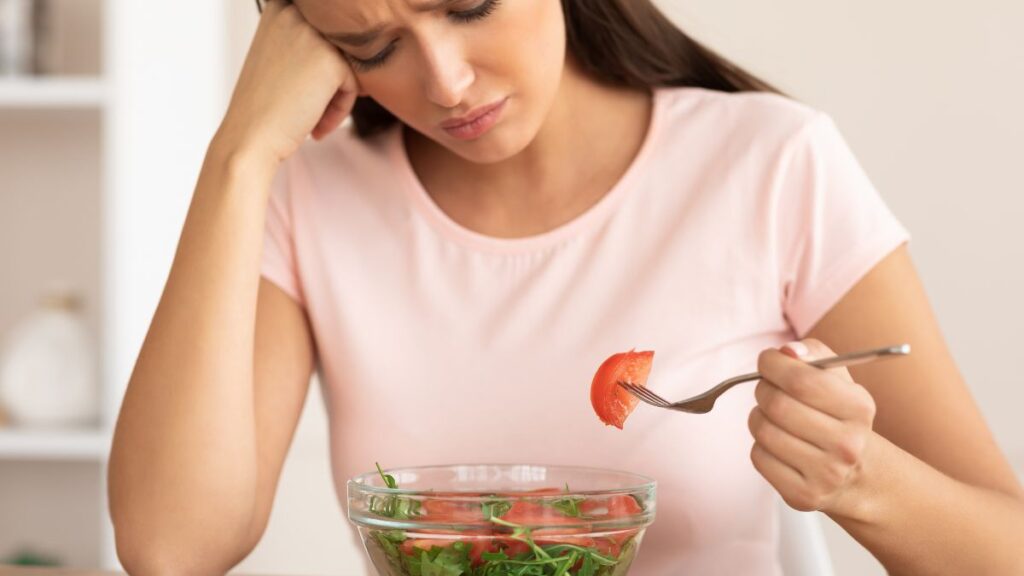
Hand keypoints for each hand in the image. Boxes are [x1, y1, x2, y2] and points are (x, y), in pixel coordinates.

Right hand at [217, 0, 359, 163]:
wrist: (249, 140)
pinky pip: (353, 85)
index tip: (298, 92)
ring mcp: (312, 35)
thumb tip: (350, 46)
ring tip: (311, 120)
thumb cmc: (262, 108)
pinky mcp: (330, 60)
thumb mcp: (277, 60)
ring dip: (334, 97)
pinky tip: (314, 127)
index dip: (316, 70)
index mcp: (279, 8)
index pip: (324, 36)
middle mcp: (294, 13)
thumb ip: (305, 45)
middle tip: (306, 110)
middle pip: (337, 50)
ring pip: (347, 66)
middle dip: (328, 83)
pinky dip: (339, 110)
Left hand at [748, 338, 876, 514]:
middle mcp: (847, 445)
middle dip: (763, 389)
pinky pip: (758, 457)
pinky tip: (779, 444)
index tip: (768, 360)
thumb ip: (814, 354)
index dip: (773, 364)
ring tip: (775, 417)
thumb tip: (788, 351)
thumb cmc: (838, 415)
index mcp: (859, 408)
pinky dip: (760, 445)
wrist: (856, 474)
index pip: (801, 380)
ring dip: (759, 416)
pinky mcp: (802, 496)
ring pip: (763, 430)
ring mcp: (826, 474)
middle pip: (777, 405)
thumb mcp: (838, 379)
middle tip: (768, 388)